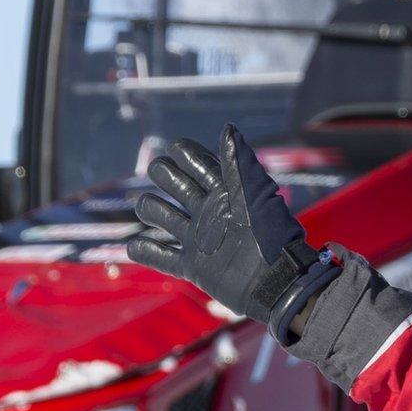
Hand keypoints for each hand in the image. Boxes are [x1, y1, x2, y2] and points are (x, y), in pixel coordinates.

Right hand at [129, 124, 339, 337]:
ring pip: (162, 216)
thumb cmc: (270, 236)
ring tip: (152, 210)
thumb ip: (239, 163)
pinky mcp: (193, 267)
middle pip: (173, 184)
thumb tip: (227, 128)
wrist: (276, 283)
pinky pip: (161, 257)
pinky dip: (146, 251)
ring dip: (150, 209)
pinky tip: (135, 245)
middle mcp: (209, 212)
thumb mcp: (255, 194)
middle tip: (165, 178)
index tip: (175, 151)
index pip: (195, 162)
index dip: (182, 152)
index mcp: (224, 192)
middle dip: (163, 174)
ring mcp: (199, 239)